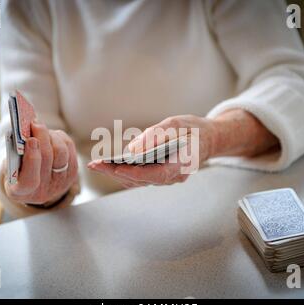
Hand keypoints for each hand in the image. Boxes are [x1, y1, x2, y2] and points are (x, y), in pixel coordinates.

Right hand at [4, 122, 78, 205]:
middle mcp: (43, 191)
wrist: (31, 182)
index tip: (31, 140)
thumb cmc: (15, 169)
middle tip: (35, 123)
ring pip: (61, 153)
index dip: (32, 159)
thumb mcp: (8, 165)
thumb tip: (25, 132)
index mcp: (22, 192)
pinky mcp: (72, 174)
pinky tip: (51, 134)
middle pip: (48, 159)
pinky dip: (60, 138)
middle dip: (42, 137)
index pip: (30, 180)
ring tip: (40, 128)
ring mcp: (60, 184)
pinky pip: (70, 149)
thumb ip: (14, 153)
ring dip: (51, 136)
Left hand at [87, 110, 277, 187]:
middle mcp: (173, 176)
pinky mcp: (162, 175)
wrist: (209, 139)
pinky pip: (142, 177)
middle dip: (116, 172)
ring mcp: (167, 178)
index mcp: (181, 165)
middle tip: (94, 165)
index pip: (153, 174)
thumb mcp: (177, 124)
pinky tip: (111, 165)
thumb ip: (156, 136)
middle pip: (141, 179)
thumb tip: (132, 149)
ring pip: (139, 181)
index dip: (132, 172)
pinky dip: (125, 172)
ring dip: (117, 174)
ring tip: (98, 165)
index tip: (112, 167)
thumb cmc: (195, 130)